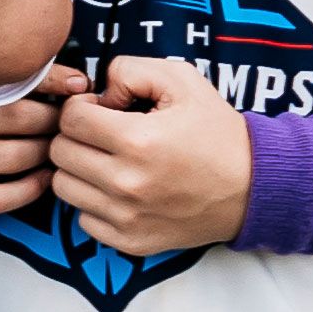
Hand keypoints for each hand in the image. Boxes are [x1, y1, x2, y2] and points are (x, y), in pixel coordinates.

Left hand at [41, 55, 259, 257]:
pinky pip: (83, 219)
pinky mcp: (130, 241)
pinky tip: (119, 189)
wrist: (252, 188)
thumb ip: (130, 70)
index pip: (70, 119)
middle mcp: (127, 183)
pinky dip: (94, 202)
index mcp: (138, 140)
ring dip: (79, 169)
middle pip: (60, 153)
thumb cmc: (216, 132)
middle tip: (102, 132)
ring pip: (64, 187)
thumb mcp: (182, 80)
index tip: (101, 109)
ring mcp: (127, 217)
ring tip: (108, 160)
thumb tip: (98, 93)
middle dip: (75, 135)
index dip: (81, 107)